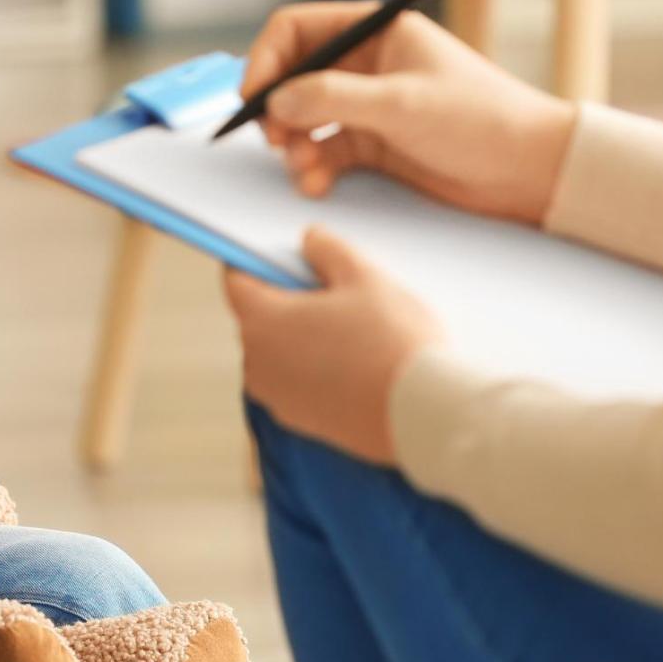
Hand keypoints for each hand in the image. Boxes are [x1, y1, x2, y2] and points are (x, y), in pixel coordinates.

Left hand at [221, 226, 442, 464]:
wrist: (425, 415)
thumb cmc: (394, 341)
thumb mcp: (364, 276)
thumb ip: (328, 249)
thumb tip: (308, 241)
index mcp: (261, 321)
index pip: (237, 281)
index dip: (255, 261)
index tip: (278, 255)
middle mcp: (257, 362)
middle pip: (259, 316)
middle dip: (287, 299)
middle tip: (333, 289)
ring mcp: (276, 396)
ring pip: (279, 351)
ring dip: (302, 336)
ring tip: (351, 328)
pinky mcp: (300, 420)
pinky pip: (296, 381)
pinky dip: (314, 367)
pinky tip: (356, 362)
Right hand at [243, 1, 577, 224]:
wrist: (531, 171)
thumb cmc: (482, 120)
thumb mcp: (402, 104)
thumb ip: (333, 98)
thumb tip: (275, 102)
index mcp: (376, 32)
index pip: (298, 29)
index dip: (266, 60)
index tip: (254, 97)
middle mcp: (366, 64)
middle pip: (293, 77)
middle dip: (276, 110)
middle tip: (274, 140)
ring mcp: (367, 106)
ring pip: (303, 119)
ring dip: (293, 145)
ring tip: (303, 168)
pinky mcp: (373, 146)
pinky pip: (323, 152)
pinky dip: (313, 168)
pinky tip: (318, 184)